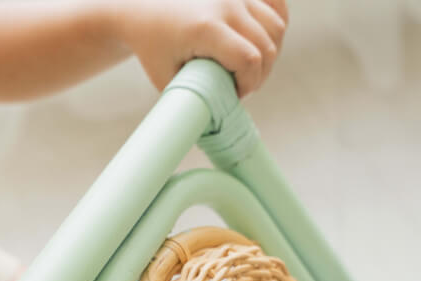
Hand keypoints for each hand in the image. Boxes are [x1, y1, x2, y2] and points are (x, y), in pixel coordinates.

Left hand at [114, 0, 287, 97]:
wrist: (144, 8)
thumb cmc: (154, 48)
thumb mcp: (167, 80)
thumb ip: (193, 98)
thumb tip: (213, 129)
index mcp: (205, 28)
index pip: (248, 60)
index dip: (249, 85)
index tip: (235, 96)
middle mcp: (226, 4)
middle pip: (267, 46)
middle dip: (260, 75)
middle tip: (241, 88)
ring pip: (277, 27)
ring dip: (270, 55)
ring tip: (250, 70)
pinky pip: (277, 6)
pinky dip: (276, 27)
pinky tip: (262, 43)